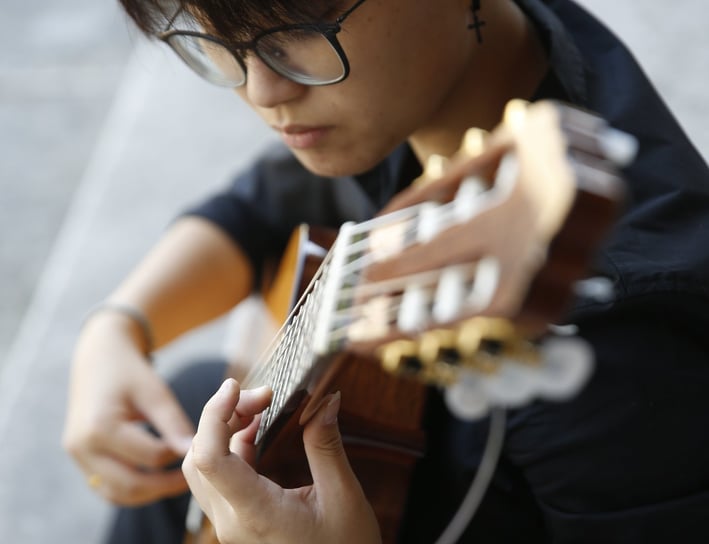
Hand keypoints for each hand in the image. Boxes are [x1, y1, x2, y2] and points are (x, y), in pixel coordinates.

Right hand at [63, 312, 194, 504]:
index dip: (176, 455)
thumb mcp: (155, 391)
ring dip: (147, 494)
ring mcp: (77, 456)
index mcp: (101, 426)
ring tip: (175, 481)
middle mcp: (82, 446)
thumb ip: (173, 423)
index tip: (196, 449)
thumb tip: (194, 452)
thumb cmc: (130, 372)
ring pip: (116, 493)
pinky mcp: (79, 459)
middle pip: (130, 485)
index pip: (150, 457)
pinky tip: (154, 478)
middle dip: (164, 486)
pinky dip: (130, 489)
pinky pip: (106, 487)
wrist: (97, 358)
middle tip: (191, 479)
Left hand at [183, 379, 381, 543]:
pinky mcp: (238, 521)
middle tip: (263, 394)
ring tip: (259, 408)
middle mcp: (232, 521)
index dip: (214, 414)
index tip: (235, 386)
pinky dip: (231, 447)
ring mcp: (231, 524)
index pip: (210, 458)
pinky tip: (257, 431)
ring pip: (204, 467)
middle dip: (224, 415)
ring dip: (224, 430)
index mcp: (256, 513)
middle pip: (200, 457)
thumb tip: (325, 400)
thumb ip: (327, 446)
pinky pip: (219, 478)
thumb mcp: (343, 496)